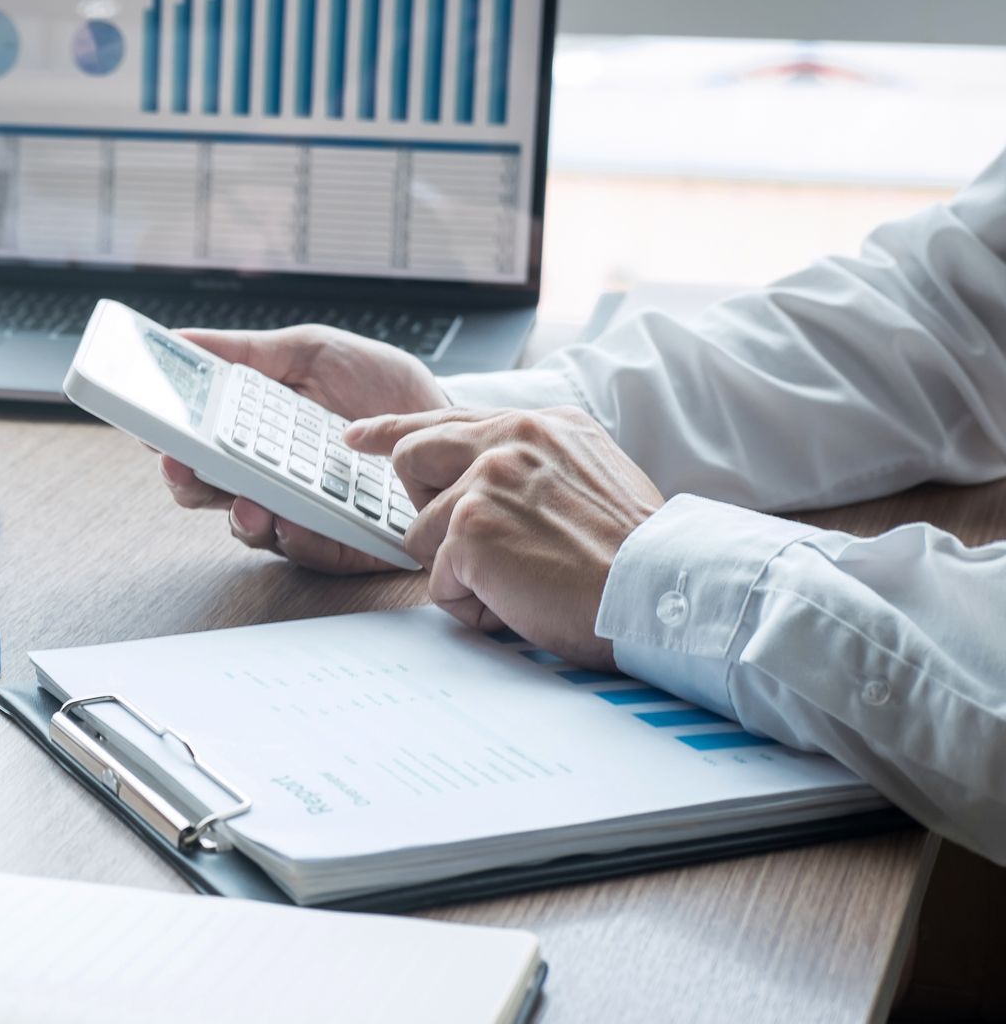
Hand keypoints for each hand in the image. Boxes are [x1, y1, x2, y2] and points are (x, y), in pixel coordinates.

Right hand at [158, 326, 448, 573]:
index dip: (170, 441)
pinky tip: (294, 521)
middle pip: (208, 492)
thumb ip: (246, 351)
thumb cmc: (378, 387)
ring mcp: (301, 512)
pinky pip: (309, 550)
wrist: (447, 419)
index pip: (198, 445)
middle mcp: (268, 477)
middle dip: (189, 481)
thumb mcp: (311, 351)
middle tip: (181, 464)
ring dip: (239, 515)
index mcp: (252, 433)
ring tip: (244, 500)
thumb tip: (178, 338)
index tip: (154, 430)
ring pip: (250, 528)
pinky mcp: (340, 544)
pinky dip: (298, 537)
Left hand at [347, 406, 662, 668]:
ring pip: (422, 535)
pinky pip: (437, 581)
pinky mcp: (470, 528)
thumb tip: (483, 484)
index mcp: (542, 425)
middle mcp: (511, 440)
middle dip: (425, 510)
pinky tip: (521, 601)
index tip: (359, 435)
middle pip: (411, 459)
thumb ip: (535, 468)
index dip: (395, 430)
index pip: (450, 417)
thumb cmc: (635, 559)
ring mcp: (485, 480)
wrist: (663, 591)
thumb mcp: (591, 480)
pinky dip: (473, 606)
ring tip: (526, 581)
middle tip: (470, 545)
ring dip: (462, 573)